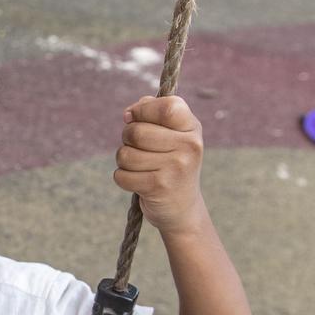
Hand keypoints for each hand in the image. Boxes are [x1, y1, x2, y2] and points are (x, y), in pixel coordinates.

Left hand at [113, 95, 205, 234]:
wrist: (182, 208)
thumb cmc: (172, 164)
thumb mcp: (173, 135)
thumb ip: (154, 114)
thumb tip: (130, 112)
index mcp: (192, 128)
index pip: (166, 107)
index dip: (143, 110)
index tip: (133, 117)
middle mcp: (188, 146)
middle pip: (137, 132)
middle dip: (127, 138)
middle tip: (134, 147)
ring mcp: (175, 167)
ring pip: (126, 154)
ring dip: (123, 160)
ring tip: (137, 166)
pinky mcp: (158, 187)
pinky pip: (122, 175)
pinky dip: (122, 178)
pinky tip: (135, 181)